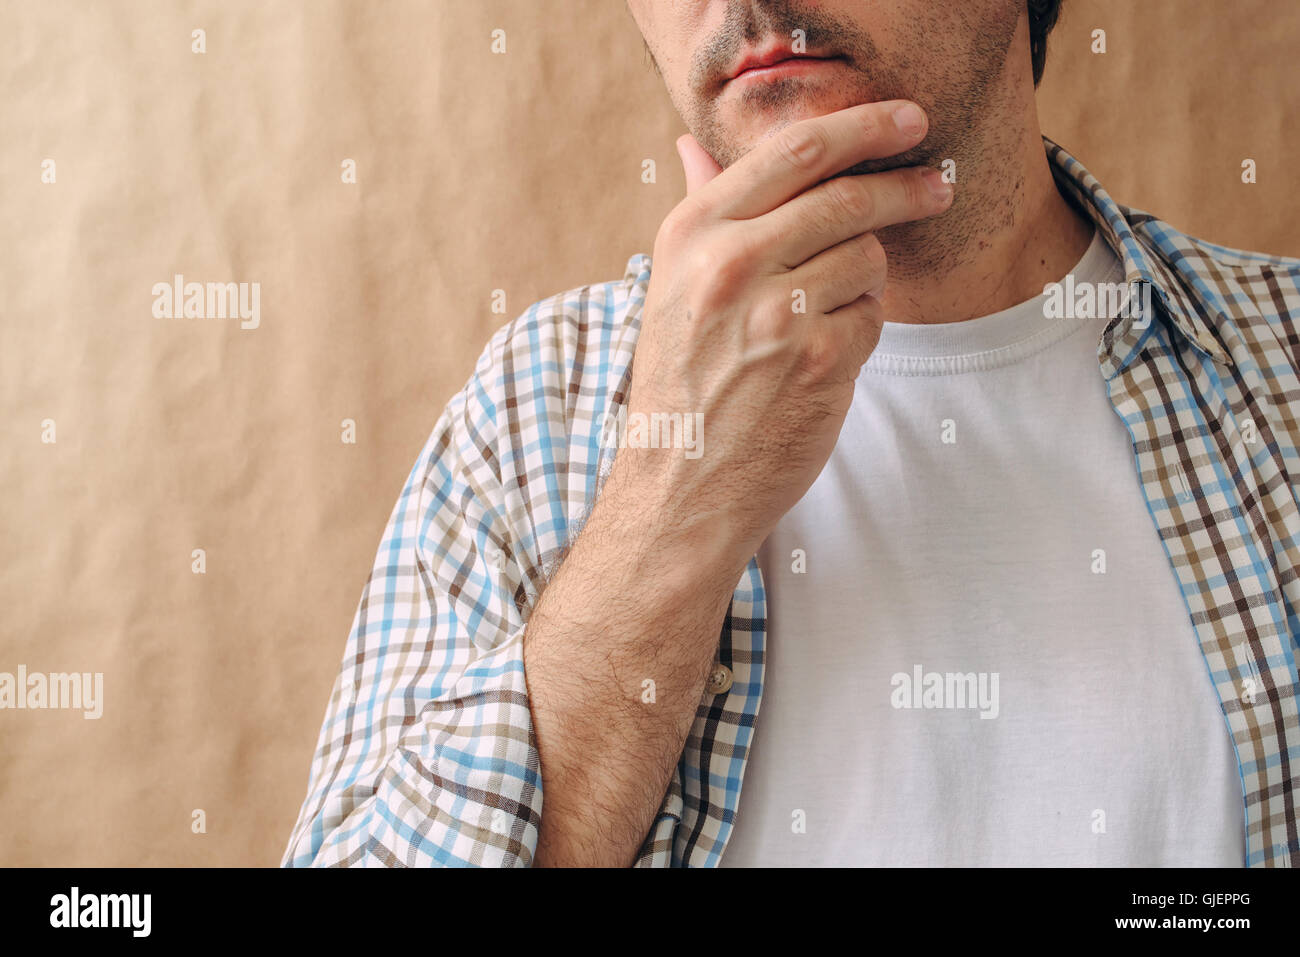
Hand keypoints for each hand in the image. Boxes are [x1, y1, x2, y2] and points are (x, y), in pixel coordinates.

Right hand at [609, 100, 952, 565]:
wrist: (676, 485)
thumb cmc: (678, 385)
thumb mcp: (670, 287)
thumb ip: (698, 211)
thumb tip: (690, 145)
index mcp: (692, 234)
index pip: (794, 152)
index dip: (862, 125)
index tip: (906, 120)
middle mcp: (731, 263)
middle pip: (847, 195)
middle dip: (905, 185)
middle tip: (936, 185)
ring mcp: (778, 312)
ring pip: (868, 257)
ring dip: (866, 279)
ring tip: (827, 314)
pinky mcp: (821, 361)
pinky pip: (873, 317)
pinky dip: (860, 330)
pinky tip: (823, 357)